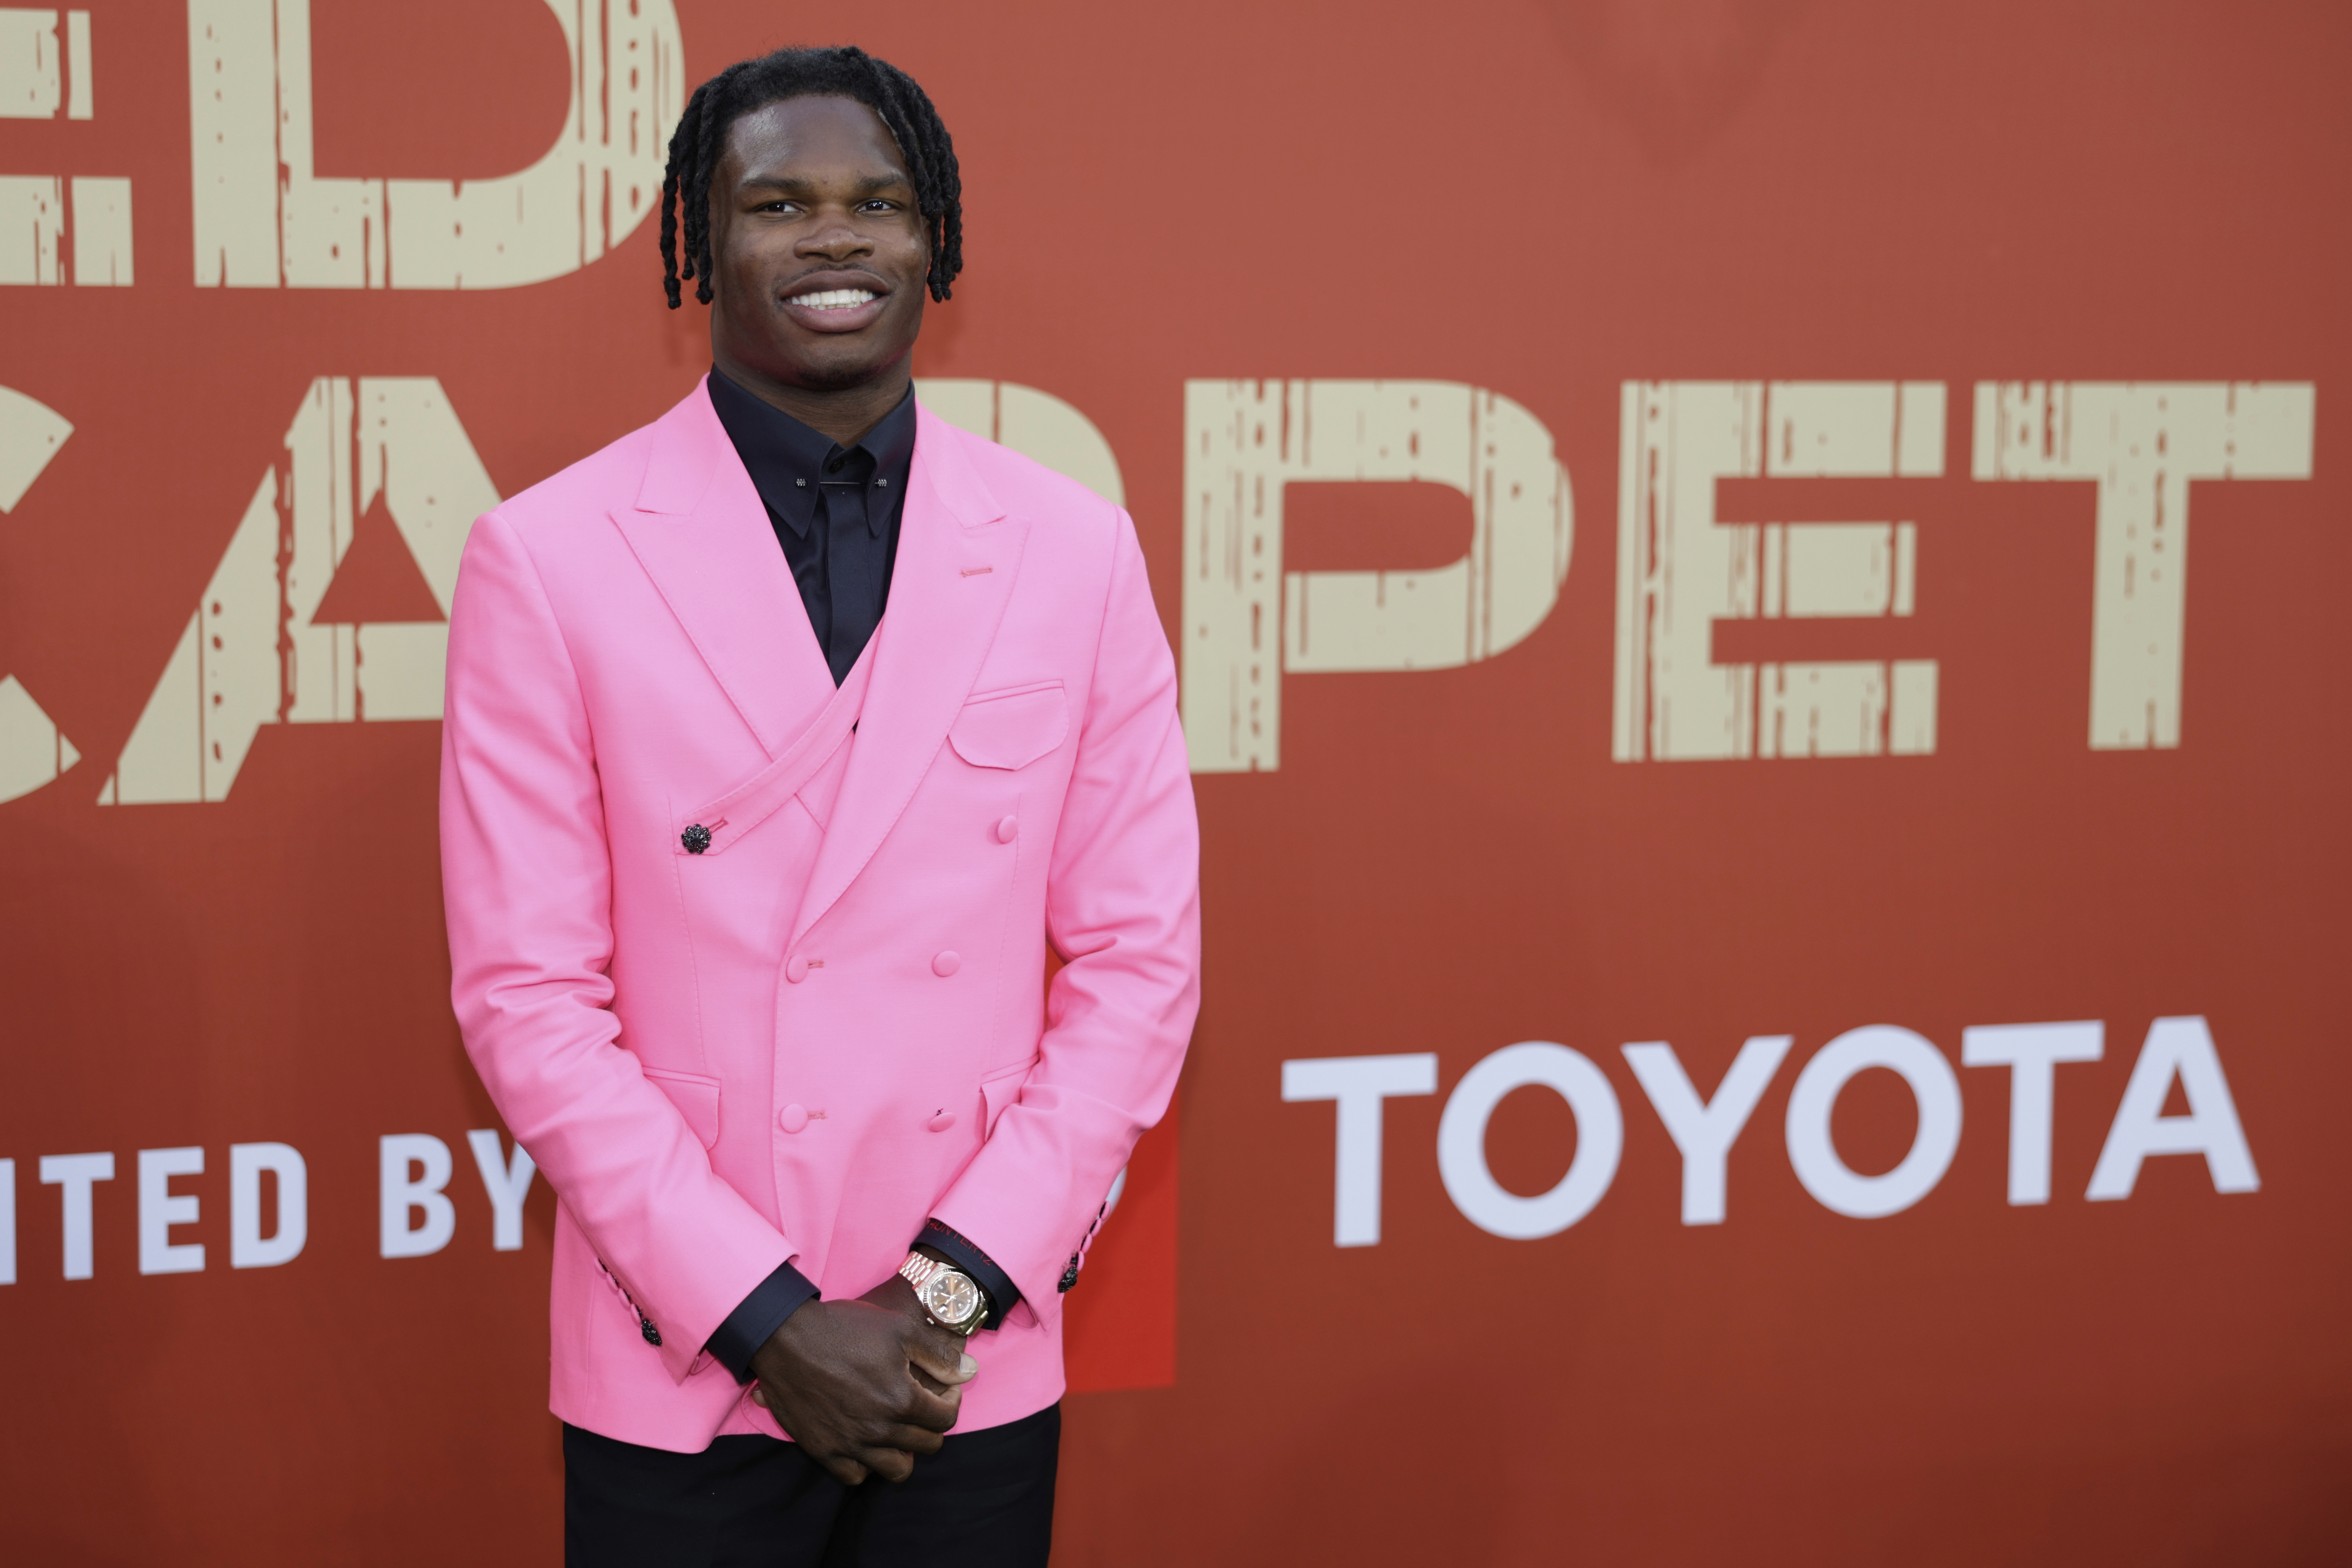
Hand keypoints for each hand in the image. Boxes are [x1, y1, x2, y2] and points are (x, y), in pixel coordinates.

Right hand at [748, 1275, 976, 1484]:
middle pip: (927, 1445)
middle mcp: (879, 1429)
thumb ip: (939, 1355)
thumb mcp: (900, 1329)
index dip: (951, 1401)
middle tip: (922, 1405)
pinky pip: (855, 1477)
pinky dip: (866, 1465)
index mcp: (902, 1399)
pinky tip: (866, 1442)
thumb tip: (970, 1371)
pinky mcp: (824, 1450)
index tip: (944, 1388)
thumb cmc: (845, 1327)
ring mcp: (850, 1443)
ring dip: (904, 1451)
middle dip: (932, 1425)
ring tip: (897, 1428)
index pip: (946, 1419)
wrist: (787, 1337)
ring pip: (895, 1470)